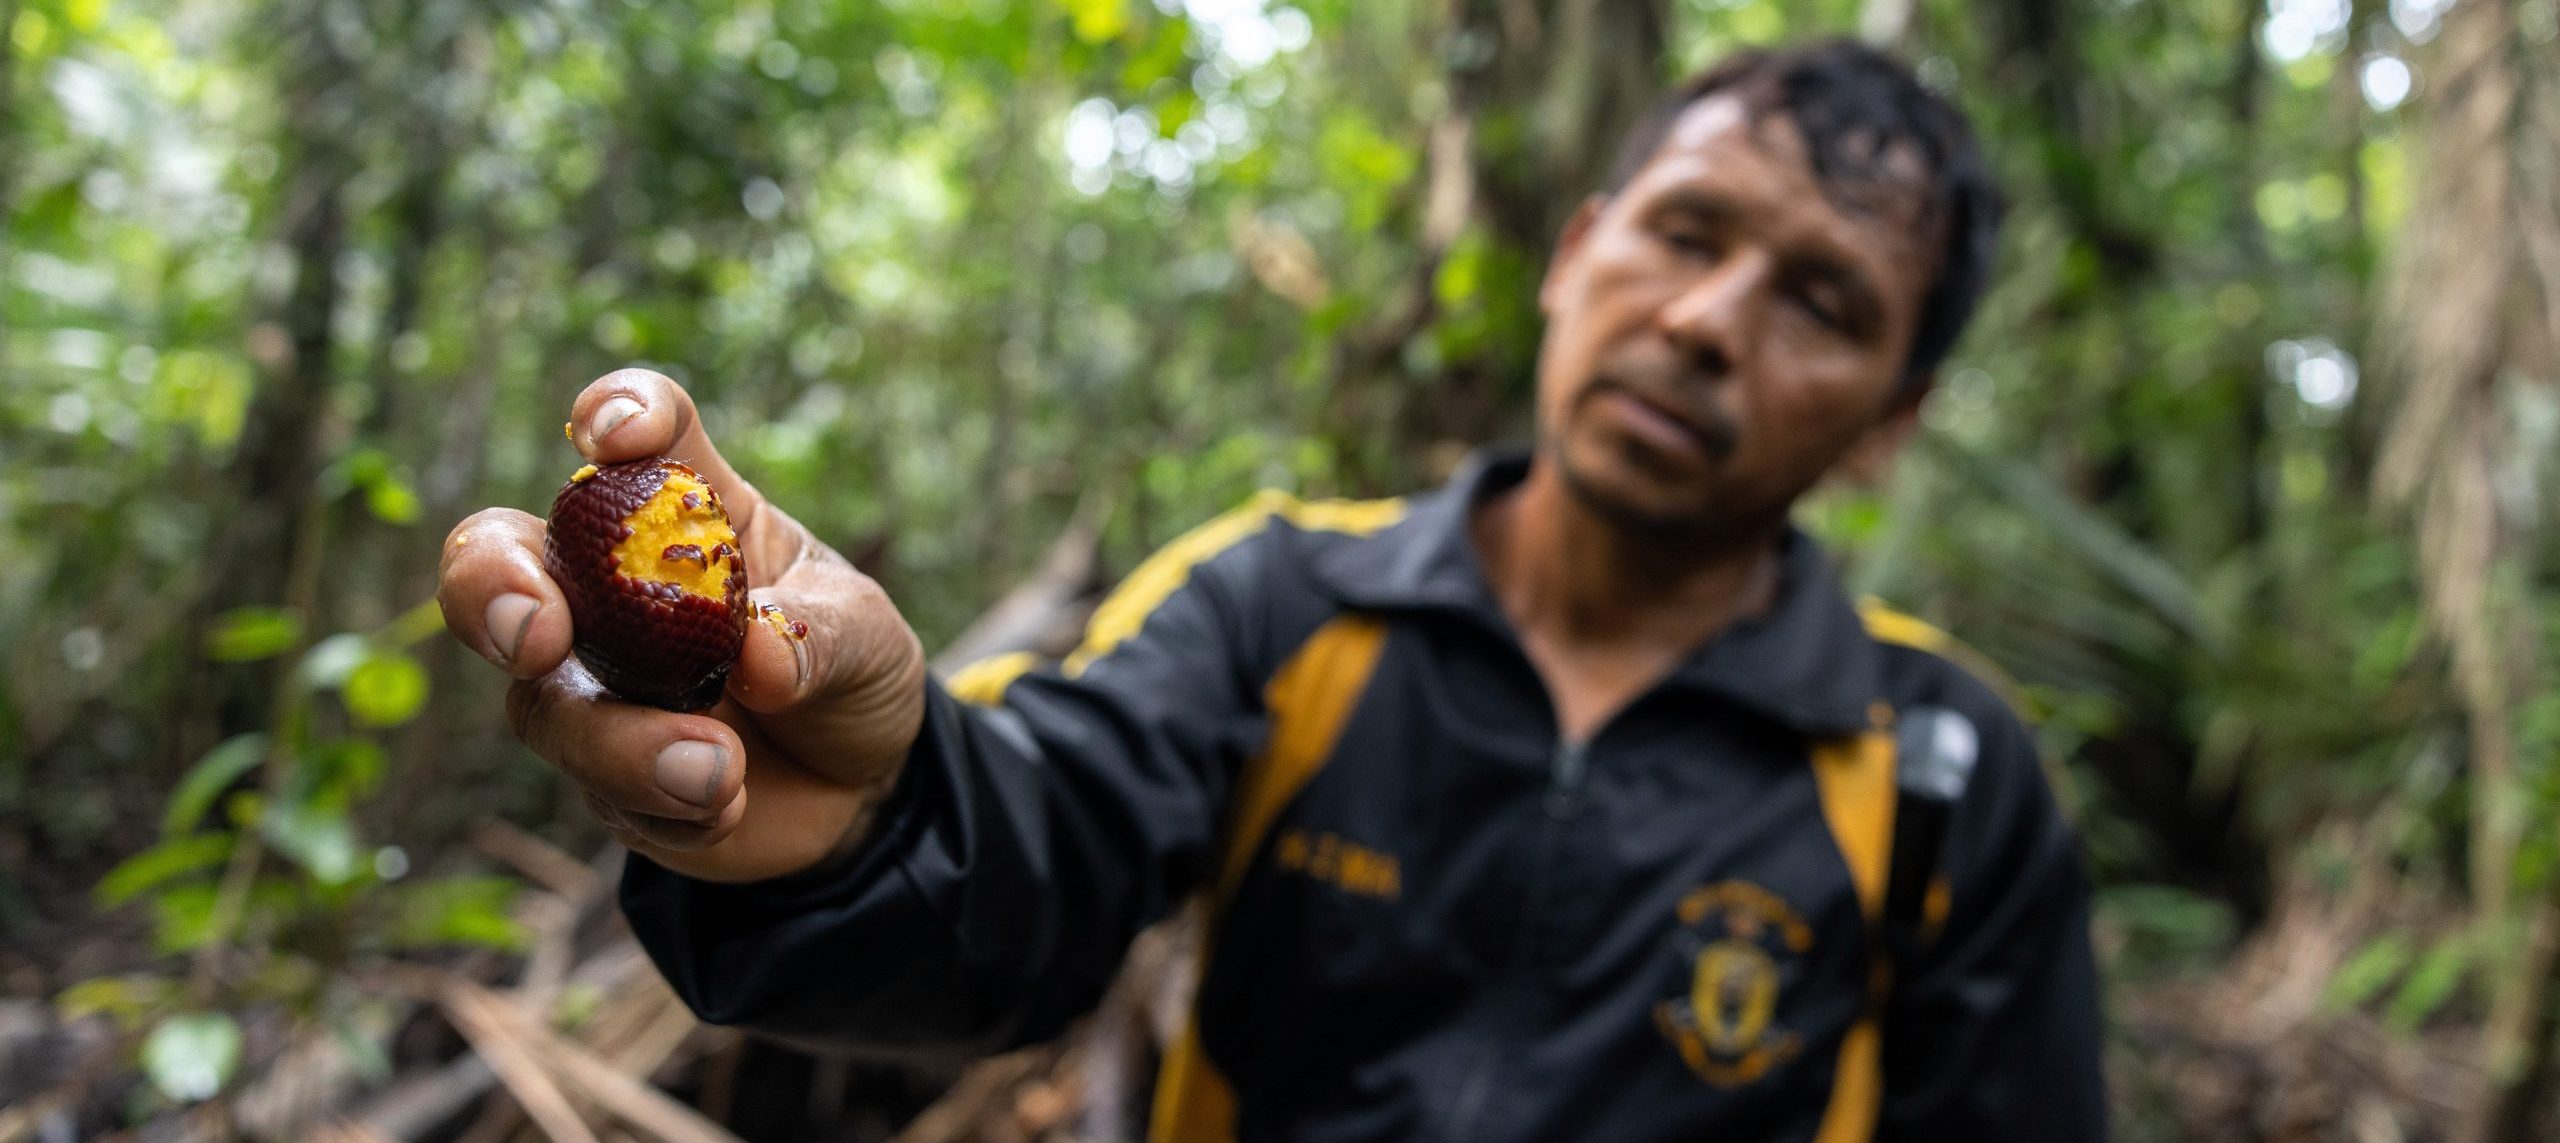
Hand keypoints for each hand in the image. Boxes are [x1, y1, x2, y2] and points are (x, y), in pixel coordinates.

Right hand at [436, 369, 926, 881]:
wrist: (861, 791)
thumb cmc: (849, 673)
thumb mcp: (866, 637)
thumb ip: (817, 637)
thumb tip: (757, 655)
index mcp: (689, 511)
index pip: (642, 436)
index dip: (616, 413)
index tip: (612, 435)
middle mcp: (614, 585)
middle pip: (501, 555)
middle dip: (491, 585)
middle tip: (537, 633)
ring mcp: (595, 681)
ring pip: (546, 702)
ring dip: (623, 743)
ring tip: (718, 770)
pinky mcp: (601, 774)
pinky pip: (604, 791)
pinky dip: (670, 803)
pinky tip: (727, 805)